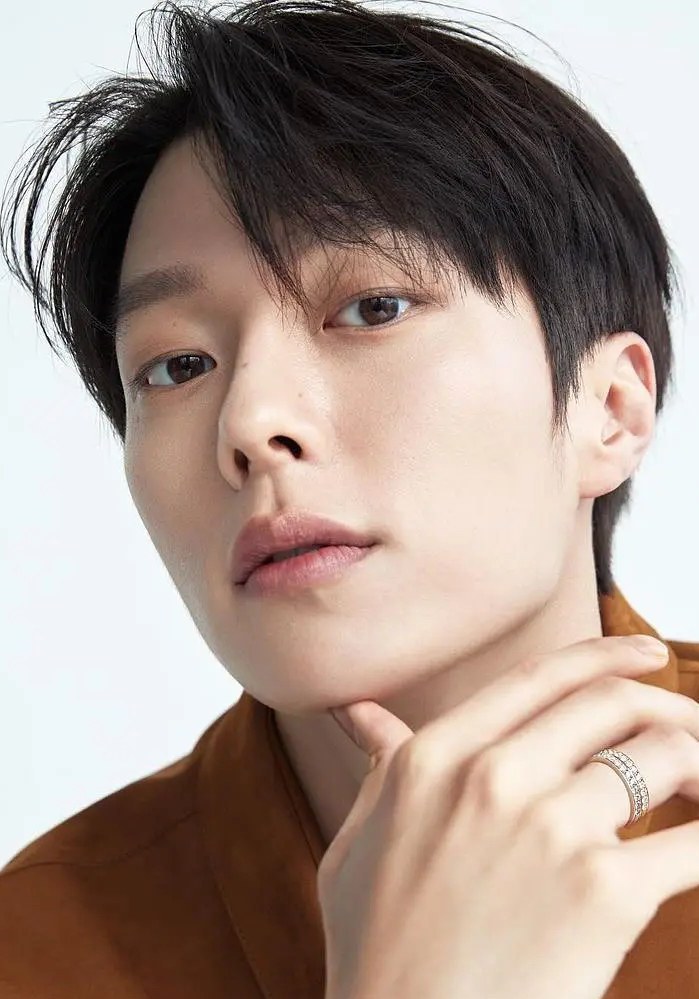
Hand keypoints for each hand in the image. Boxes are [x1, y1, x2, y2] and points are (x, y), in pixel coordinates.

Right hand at [318, 635, 698, 998]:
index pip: (542, 677)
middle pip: (611, 704)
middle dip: (668, 707)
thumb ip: (380, 765)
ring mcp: (551, 828)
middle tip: (692, 729)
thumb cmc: (378, 946)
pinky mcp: (603, 892)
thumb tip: (359, 713)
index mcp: (437, 756)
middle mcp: (495, 774)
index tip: (648, 655)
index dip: (608, 654)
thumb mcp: (359, 841)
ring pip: (661, 758)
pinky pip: (691, 843)